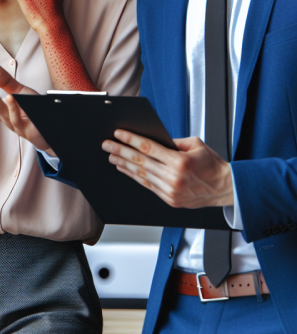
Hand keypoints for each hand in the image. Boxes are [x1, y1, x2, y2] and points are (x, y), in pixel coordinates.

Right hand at [0, 61, 55, 154]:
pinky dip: (12, 108)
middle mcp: (4, 117)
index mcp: (0, 109)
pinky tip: (9, 97)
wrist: (49, 130)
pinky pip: (16, 118)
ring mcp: (13, 124)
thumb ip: (5, 81)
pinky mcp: (25, 129)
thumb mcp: (19, 92)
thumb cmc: (33, 111)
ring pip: (0, 109)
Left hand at [102, 131, 233, 207]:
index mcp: (180, 161)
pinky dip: (135, 176)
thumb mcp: (196, 145)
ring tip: (112, 156)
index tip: (118, 134)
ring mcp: (171, 190)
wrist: (227, 189)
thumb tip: (153, 138)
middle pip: (140, 161)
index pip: (149, 148)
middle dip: (121, 151)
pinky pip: (148, 186)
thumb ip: (173, 141)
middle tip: (107, 145)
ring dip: (124, 164)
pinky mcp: (170, 199)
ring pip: (141, 175)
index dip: (131, 140)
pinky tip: (125, 169)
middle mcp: (173, 177)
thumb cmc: (213, 165)